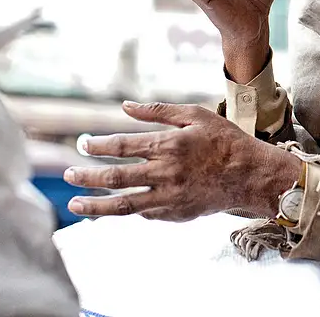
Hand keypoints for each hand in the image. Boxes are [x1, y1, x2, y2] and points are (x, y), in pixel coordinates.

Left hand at [64, 101, 301, 221]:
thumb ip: (158, 111)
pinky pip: (145, 213)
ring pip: (123, 204)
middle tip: (68, 174)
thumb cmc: (225, 140)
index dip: (98, 145)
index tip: (83, 144)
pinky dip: (129, 210)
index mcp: (168, 145)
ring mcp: (169, 197)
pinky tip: (117, 207)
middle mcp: (165, 173)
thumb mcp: (195, 115)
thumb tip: (125, 106)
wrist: (252, 175)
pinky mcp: (176, 214)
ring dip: (95, 205)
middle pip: (115, 176)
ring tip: (75, 204)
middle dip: (87, 176)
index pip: (122, 146)